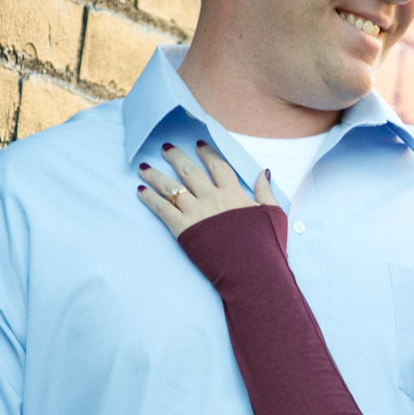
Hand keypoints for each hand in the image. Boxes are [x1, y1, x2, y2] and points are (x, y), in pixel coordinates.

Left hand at [137, 141, 276, 235]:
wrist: (252, 270)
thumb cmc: (265, 247)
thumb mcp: (273, 215)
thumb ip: (265, 192)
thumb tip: (264, 172)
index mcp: (233, 194)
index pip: (217, 166)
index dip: (206, 153)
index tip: (198, 144)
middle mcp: (212, 198)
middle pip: (189, 171)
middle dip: (175, 157)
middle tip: (165, 148)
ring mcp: (196, 212)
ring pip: (171, 187)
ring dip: (155, 176)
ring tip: (144, 168)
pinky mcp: (183, 229)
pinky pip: (162, 209)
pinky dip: (150, 199)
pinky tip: (140, 191)